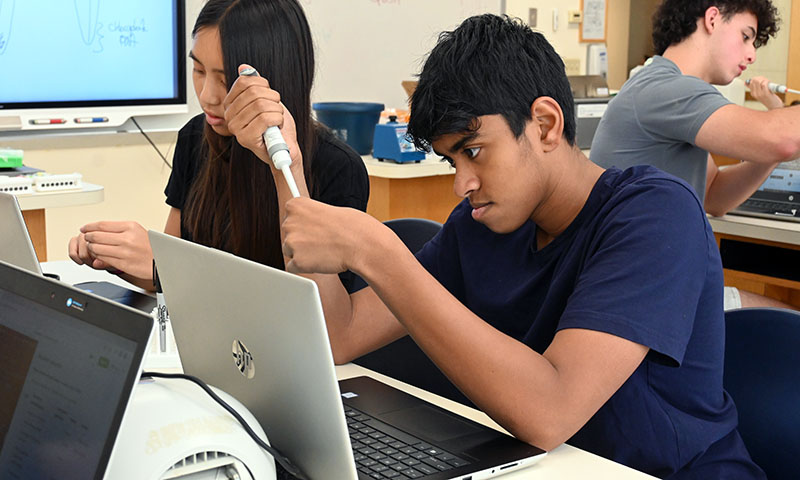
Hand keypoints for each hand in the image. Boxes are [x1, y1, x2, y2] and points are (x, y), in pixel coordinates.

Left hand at [73, 221, 153, 280]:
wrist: (161, 261)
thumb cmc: (149, 246)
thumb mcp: (136, 231)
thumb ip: (117, 230)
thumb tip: (96, 231)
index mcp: (130, 227)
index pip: (102, 225)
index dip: (89, 226)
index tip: (84, 228)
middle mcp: (127, 238)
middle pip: (97, 236)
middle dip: (88, 237)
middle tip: (87, 238)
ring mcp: (125, 251)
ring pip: (97, 248)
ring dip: (91, 248)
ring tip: (93, 247)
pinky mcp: (123, 263)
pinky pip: (103, 259)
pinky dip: (97, 257)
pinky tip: (99, 255)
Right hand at [223, 64, 303, 178]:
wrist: (285, 147)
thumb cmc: (275, 125)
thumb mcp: (267, 100)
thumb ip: (254, 84)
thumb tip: (244, 67)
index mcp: (231, 104)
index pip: (244, 82)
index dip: (263, 84)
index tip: (271, 95)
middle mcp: (229, 116)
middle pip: (253, 92)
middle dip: (273, 98)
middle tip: (277, 108)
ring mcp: (236, 128)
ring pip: (261, 105)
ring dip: (278, 110)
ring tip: (277, 118)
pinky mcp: (246, 139)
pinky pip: (265, 118)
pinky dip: (278, 120)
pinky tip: (277, 126)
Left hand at [282, 198, 387, 274]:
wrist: (362, 244)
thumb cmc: (353, 227)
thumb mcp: (328, 209)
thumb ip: (311, 215)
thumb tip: (306, 224)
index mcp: (296, 205)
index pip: (290, 217)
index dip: (304, 225)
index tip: (314, 228)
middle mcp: (289, 222)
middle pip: (288, 235)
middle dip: (302, 240)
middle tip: (322, 241)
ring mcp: (292, 242)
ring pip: (290, 251)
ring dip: (303, 253)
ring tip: (324, 250)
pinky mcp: (297, 261)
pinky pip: (293, 267)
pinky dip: (305, 267)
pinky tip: (321, 261)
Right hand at [748, 76, 783, 109]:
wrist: (774, 106)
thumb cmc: (769, 99)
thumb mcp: (760, 93)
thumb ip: (754, 88)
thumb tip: (746, 83)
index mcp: (753, 93)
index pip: (751, 82)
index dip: (757, 78)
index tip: (762, 79)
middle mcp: (755, 94)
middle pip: (754, 80)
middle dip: (760, 78)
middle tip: (765, 80)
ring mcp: (760, 94)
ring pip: (758, 81)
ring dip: (764, 79)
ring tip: (768, 82)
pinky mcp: (765, 93)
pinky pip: (764, 84)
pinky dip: (767, 81)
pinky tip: (769, 83)